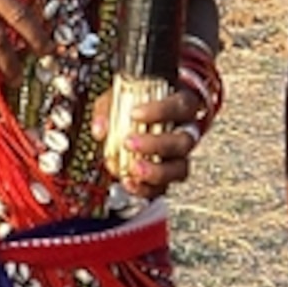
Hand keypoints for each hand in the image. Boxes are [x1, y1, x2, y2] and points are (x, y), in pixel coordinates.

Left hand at [99, 84, 201, 198]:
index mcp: (182, 106)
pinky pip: (164, 187)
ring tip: (133, 169)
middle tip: (129, 143)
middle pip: (183, 141)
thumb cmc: (136, 104)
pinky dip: (146, 188)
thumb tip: (100, 130)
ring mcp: (180, 157)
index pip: (180, 106)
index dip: (161, 111)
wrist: (139, 121)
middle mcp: (186, 133)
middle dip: (156, 145)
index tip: (135, 114)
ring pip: (179, 169)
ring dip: (156, 171)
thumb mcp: (119, 97)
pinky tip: (129, 182)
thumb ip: (108, 109)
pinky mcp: (167, 177)